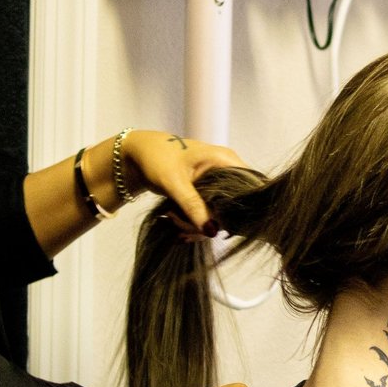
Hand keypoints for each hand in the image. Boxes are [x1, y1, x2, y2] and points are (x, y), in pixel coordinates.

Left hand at [116, 130, 243, 231]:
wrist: (138, 154)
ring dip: (196, 224)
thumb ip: (193, 206)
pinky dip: (193, 222)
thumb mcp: (174, 183)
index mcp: (225, 160)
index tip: (216, 224)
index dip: (239, 209)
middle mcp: (226, 171)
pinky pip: (209, 214)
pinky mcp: (207, 194)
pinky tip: (175, 222)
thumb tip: (212, 231)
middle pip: (233, 207)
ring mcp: (217, 183)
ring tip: (172, 218)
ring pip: (219, 214)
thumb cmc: (156, 158)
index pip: (249, 187)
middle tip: (182, 226)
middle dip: (208, 222)